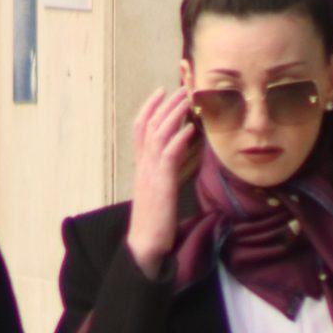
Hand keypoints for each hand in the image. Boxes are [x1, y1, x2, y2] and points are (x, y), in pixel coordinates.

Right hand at [125, 87, 197, 274]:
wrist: (145, 245)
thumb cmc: (155, 221)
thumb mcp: (161, 191)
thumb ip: (168, 171)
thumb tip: (182, 155)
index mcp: (142, 166)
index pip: (141, 129)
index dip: (150, 108)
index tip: (162, 92)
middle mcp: (143, 166)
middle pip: (150, 125)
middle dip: (165, 104)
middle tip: (181, 87)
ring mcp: (150, 174)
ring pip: (158, 135)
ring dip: (173, 115)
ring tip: (187, 100)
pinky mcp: (160, 185)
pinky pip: (168, 155)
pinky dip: (179, 139)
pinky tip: (190, 129)